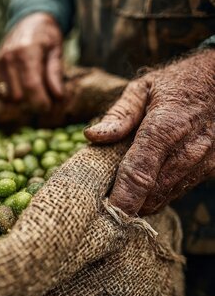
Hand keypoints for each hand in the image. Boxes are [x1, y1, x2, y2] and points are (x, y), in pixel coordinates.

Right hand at [0, 13, 63, 111]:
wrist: (29, 20)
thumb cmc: (47, 36)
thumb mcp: (56, 50)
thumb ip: (55, 73)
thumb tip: (58, 96)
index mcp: (27, 51)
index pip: (32, 85)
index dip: (40, 101)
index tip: (49, 108)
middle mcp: (9, 57)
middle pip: (18, 95)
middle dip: (32, 102)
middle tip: (44, 99)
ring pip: (7, 95)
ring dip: (21, 100)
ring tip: (33, 93)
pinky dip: (8, 94)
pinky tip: (20, 89)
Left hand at [85, 49, 214, 214]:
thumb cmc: (178, 82)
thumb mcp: (143, 88)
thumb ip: (118, 115)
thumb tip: (92, 136)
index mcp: (167, 126)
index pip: (141, 172)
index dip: (124, 198)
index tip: (108, 214)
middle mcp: (190, 148)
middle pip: (154, 192)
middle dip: (129, 204)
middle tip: (103, 206)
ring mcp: (206, 161)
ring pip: (168, 195)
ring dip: (144, 200)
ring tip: (120, 194)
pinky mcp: (213, 168)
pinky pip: (181, 189)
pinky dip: (161, 192)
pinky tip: (145, 185)